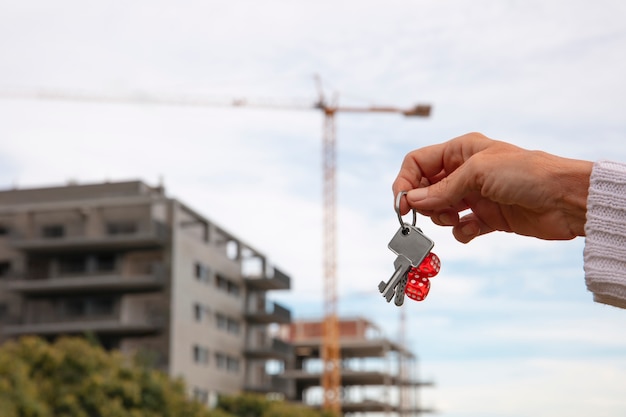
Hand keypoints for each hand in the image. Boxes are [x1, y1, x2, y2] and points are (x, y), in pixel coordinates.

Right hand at [392, 132, 592, 242]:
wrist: (565, 200)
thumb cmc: (526, 173)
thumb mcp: (478, 173)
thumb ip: (441, 189)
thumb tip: (411, 201)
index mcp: (461, 151)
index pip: (418, 163)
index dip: (405, 182)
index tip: (401, 204)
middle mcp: (465, 172)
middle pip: (425, 188)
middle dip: (423, 203)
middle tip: (433, 212)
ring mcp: (475, 196)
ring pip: (440, 209)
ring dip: (442, 218)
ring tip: (457, 218)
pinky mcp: (487, 217)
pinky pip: (461, 228)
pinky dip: (462, 232)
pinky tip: (473, 229)